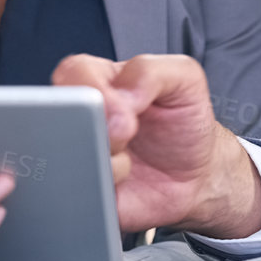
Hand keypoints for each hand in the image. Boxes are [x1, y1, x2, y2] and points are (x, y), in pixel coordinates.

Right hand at [52, 53, 260, 237]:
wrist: (196, 176)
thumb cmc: (183, 122)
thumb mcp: (184, 79)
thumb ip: (150, 70)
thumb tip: (120, 91)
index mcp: (98, 79)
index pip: (73, 74)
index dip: (97, 94)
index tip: (127, 113)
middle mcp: (81, 113)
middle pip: (65, 115)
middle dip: (102, 130)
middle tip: (128, 135)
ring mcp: (79, 150)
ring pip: (69, 154)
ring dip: (107, 162)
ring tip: (130, 161)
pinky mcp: (83, 186)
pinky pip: (77, 189)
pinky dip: (105, 188)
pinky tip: (124, 183)